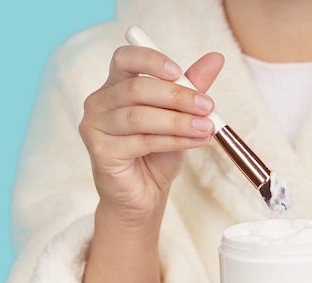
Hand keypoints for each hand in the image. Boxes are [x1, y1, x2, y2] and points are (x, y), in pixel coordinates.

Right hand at [79, 45, 223, 224]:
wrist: (143, 194)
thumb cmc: (155, 154)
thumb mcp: (177, 116)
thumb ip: (191, 88)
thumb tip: (215, 59)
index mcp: (114, 86)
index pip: (124, 58)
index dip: (150, 60)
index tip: (178, 71)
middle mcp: (99, 103)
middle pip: (136, 88)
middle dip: (177, 96)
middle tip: (207, 105)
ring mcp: (95, 127)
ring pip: (140, 117)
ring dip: (178, 121)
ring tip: (206, 127)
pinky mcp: (100, 151)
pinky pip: (142, 141)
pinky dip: (173, 140)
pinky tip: (195, 142)